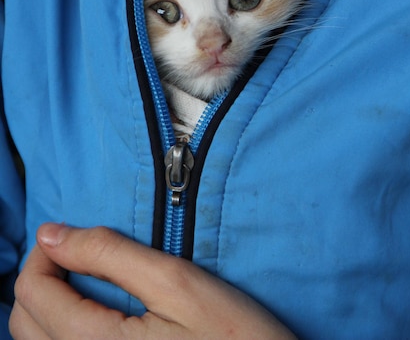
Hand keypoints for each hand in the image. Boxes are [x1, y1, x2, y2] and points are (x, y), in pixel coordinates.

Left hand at [9, 223, 296, 338]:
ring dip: (47, 302)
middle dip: (42, 275)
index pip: (33, 292)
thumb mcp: (177, 283)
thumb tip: (53, 233)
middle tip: (75, 250)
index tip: (69, 233)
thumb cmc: (232, 337)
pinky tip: (90, 311)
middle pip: (24, 322)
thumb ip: (110, 255)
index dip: (45, 251)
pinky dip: (60, 328)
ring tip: (81, 277)